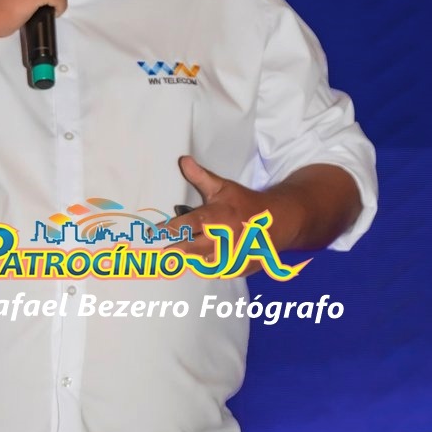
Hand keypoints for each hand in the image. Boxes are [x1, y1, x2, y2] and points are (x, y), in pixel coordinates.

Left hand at [164, 155, 302, 275]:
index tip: (153, 232)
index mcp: (218, 217)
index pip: (189, 224)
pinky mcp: (238, 268)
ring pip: (202, 264)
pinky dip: (206, 266)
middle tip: (160, 254)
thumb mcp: (223, 187)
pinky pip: (216, 271)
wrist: (277, 221)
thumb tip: (183, 160)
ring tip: (174, 260)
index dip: (170, 229)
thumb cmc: (244, 203)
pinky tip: (200, 261)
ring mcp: (232, 256)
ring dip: (190, 261)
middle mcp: (224, 238)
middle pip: (192, 249)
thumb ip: (200, 177)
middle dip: (176, 251)